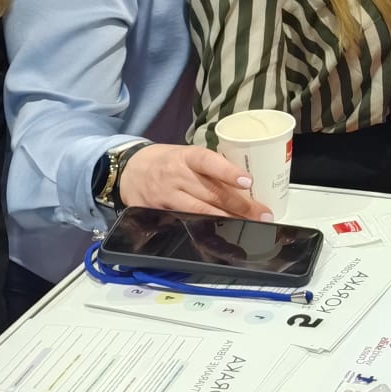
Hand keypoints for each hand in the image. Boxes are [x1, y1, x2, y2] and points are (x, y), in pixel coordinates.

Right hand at [117, 142, 269, 219]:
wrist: (128, 170)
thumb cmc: (166, 161)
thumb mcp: (185, 154)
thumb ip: (209, 167)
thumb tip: (245, 182)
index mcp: (186, 157)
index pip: (208, 161)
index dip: (228, 171)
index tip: (248, 181)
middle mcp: (177, 176)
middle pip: (211, 192)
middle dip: (240, 205)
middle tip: (263, 214)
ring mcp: (167, 196)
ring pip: (200, 211)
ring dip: (227, 220)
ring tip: (248, 226)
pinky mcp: (159, 213)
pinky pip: (185, 223)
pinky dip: (203, 230)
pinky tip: (220, 237)